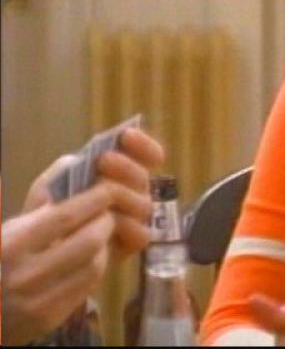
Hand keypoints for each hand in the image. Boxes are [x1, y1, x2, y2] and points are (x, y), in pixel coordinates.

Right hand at [2, 184, 115, 344]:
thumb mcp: (9, 230)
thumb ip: (40, 207)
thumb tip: (75, 168)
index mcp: (11, 244)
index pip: (65, 216)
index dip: (95, 200)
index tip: (109, 189)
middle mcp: (24, 274)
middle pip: (88, 241)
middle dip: (106, 223)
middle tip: (108, 214)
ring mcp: (37, 300)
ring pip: (94, 265)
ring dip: (105, 246)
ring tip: (101, 235)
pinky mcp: (49, 318)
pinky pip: (87, 287)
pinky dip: (97, 267)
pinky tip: (92, 258)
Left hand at [23, 129, 164, 256]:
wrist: (38, 249)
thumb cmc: (47, 211)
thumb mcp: (52, 183)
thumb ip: (71, 166)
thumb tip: (96, 159)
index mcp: (120, 173)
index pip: (146, 155)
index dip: (143, 145)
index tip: (127, 136)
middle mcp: (132, 193)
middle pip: (144, 177)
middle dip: (127, 166)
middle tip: (105, 161)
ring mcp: (134, 219)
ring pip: (145, 205)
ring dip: (126, 195)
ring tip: (102, 195)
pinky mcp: (130, 245)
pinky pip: (141, 234)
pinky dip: (128, 226)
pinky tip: (110, 222)